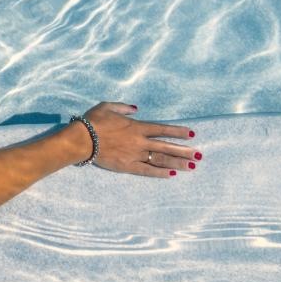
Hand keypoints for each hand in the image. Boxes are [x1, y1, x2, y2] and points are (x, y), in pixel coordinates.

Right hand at [76, 101, 199, 177]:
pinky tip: (171, 175)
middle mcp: (140, 142)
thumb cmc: (93, 121)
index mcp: (137, 127)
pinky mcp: (127, 166)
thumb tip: (136, 109)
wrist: (82, 139)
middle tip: (199, 155)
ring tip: (191, 166)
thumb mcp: (107, 106)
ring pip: (160, 160)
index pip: (163, 130)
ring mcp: (135, 155)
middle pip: (166, 147)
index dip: (178, 132)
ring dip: (177, 163)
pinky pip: (147, 170)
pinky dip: (160, 173)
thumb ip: (124, 108)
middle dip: (184, 151)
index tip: (191, 134)